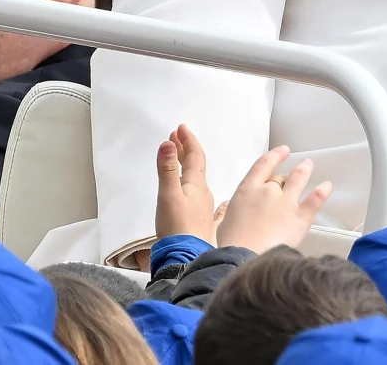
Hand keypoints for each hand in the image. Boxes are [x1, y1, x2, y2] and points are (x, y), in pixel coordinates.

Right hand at [155, 124, 220, 242]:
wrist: (186, 257)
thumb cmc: (177, 226)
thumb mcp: (168, 195)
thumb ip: (166, 170)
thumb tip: (168, 143)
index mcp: (196, 185)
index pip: (194, 156)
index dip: (187, 141)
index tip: (180, 128)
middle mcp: (203, 194)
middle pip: (195, 167)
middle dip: (185, 150)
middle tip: (175, 138)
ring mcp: (204, 209)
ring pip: (198, 182)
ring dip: (188, 167)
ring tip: (180, 160)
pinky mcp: (201, 223)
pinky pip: (205, 202)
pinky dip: (200, 192)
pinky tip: (220, 202)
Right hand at [217, 146, 332, 253]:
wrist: (244, 257)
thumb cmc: (231, 244)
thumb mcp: (224, 223)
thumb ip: (233, 212)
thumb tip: (235, 210)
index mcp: (247, 190)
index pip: (263, 165)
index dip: (275, 156)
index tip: (283, 151)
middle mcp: (268, 191)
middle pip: (281, 177)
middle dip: (290, 173)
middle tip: (300, 166)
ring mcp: (286, 202)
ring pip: (299, 179)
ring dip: (305, 170)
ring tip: (309, 166)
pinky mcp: (300, 217)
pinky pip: (314, 200)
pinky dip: (322, 192)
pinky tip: (327, 186)